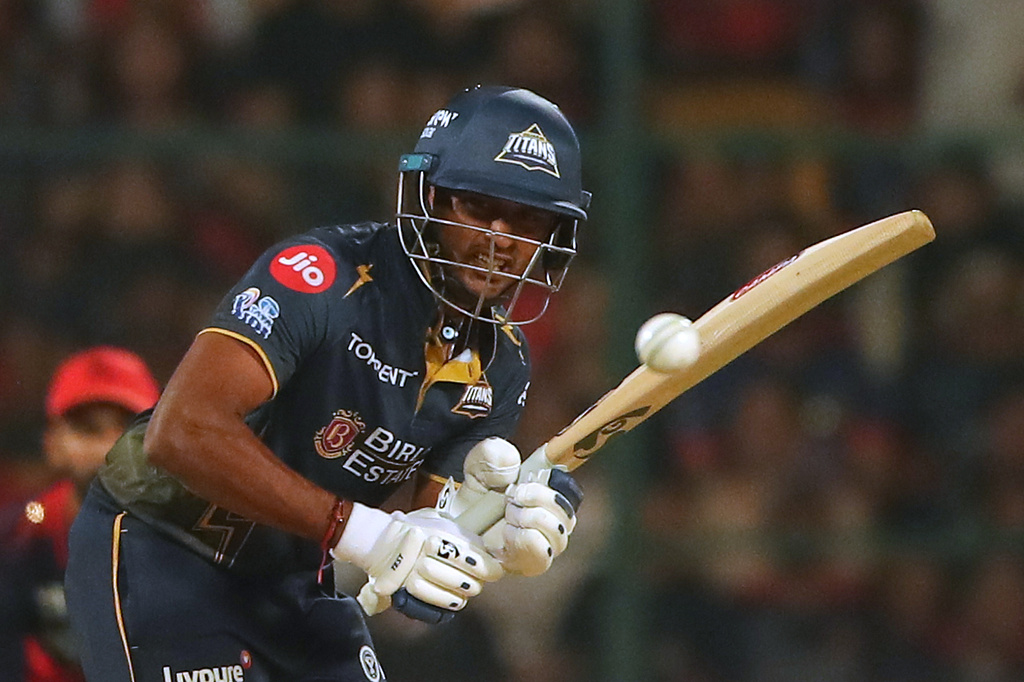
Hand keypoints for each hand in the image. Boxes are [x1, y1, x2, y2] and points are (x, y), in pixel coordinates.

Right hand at [332, 504, 501, 618]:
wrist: (382, 542)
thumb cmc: (416, 531)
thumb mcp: (441, 522)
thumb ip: (463, 536)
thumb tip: (487, 552)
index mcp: (438, 534)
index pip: (472, 557)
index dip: (488, 567)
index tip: (494, 570)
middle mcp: (427, 554)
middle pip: (466, 579)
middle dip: (477, 582)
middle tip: (479, 579)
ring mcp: (416, 573)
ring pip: (452, 593)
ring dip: (464, 594)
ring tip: (467, 589)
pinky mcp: (407, 589)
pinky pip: (434, 602)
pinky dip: (448, 603)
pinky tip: (455, 600)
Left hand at [444, 438, 582, 576]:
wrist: (453, 521)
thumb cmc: (474, 494)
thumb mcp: (478, 465)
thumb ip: (494, 454)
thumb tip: (513, 463)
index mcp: (547, 498)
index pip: (572, 495)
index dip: (558, 485)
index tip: (530, 477)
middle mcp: (549, 525)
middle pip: (568, 518)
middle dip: (541, 500)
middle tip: (512, 495)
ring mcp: (540, 548)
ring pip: (559, 539)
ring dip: (532, 519)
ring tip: (509, 513)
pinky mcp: (526, 566)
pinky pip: (541, 557)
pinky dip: (525, 540)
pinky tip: (507, 533)